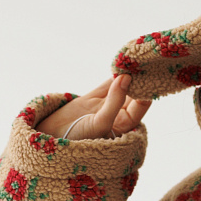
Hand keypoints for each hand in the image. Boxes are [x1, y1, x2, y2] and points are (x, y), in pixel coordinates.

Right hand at [37, 73, 151, 139]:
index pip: (139, 107)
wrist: (50, 139)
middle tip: (144, 64)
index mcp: (123, 127)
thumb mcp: (100, 123)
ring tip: (135, 60)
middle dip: (138, 82)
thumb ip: (115, 101)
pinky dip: (114, 75)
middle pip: (133, 96)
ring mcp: (105, 106)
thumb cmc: (79, 140)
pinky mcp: (92, 99)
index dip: (145, 92)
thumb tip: (127, 77)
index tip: (149, 76)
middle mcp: (117, 117)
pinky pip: (107, 84)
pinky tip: (121, 64)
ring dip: (127, 76)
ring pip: (120, 88)